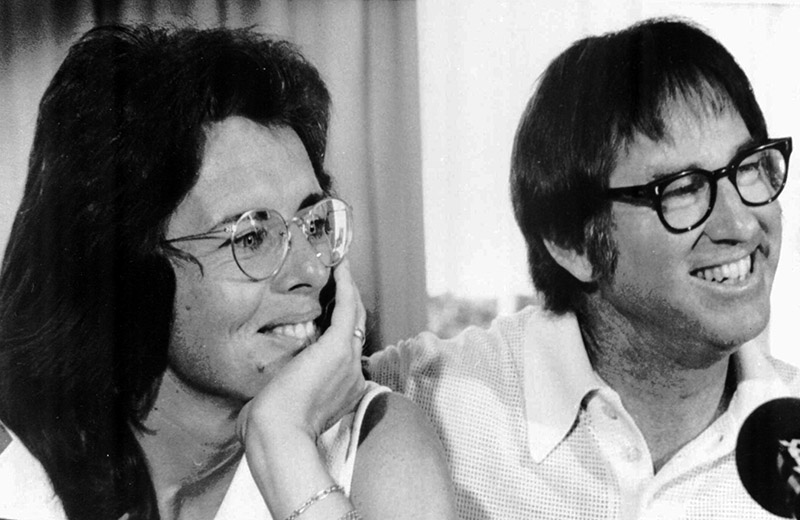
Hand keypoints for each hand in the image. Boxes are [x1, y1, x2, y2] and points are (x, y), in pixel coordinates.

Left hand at [237, 259, 366, 445]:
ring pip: (356, 315)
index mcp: (343, 391)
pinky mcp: (337, 347)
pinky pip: (348, 307)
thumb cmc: (272, 431)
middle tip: (341, 278)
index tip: (330, 310)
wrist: (279, 436)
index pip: (346, 351)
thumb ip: (275, 400)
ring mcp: (348, 360)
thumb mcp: (278, 410)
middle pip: (356, 329)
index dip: (341, 328)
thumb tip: (252, 405)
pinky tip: (341, 267)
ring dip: (349, 289)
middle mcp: (352, 374)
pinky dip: (346, 286)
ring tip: (341, 267)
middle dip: (350, 302)